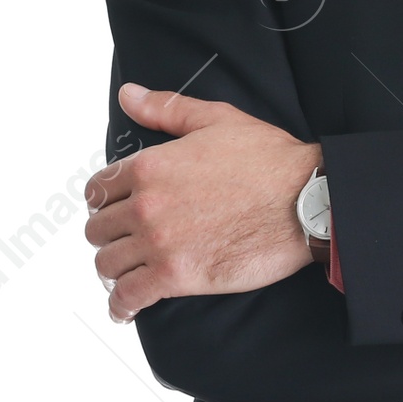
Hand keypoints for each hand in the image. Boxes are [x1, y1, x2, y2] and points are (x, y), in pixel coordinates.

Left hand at [83, 83, 322, 321]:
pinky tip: (127, 307)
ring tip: (129, 270)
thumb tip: (128, 95)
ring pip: (107, 264)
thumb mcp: (216, 119)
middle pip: (98, 229)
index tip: (116, 209)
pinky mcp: (175, 276)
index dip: (106, 200)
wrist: (304, 199)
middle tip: (128, 240)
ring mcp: (158, 242)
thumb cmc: (269, 160)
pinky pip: (128, 297)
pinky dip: (122, 305)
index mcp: (151, 165)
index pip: (99, 189)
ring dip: (116, 268)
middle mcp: (146, 204)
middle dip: (110, 234)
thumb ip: (166, 109)